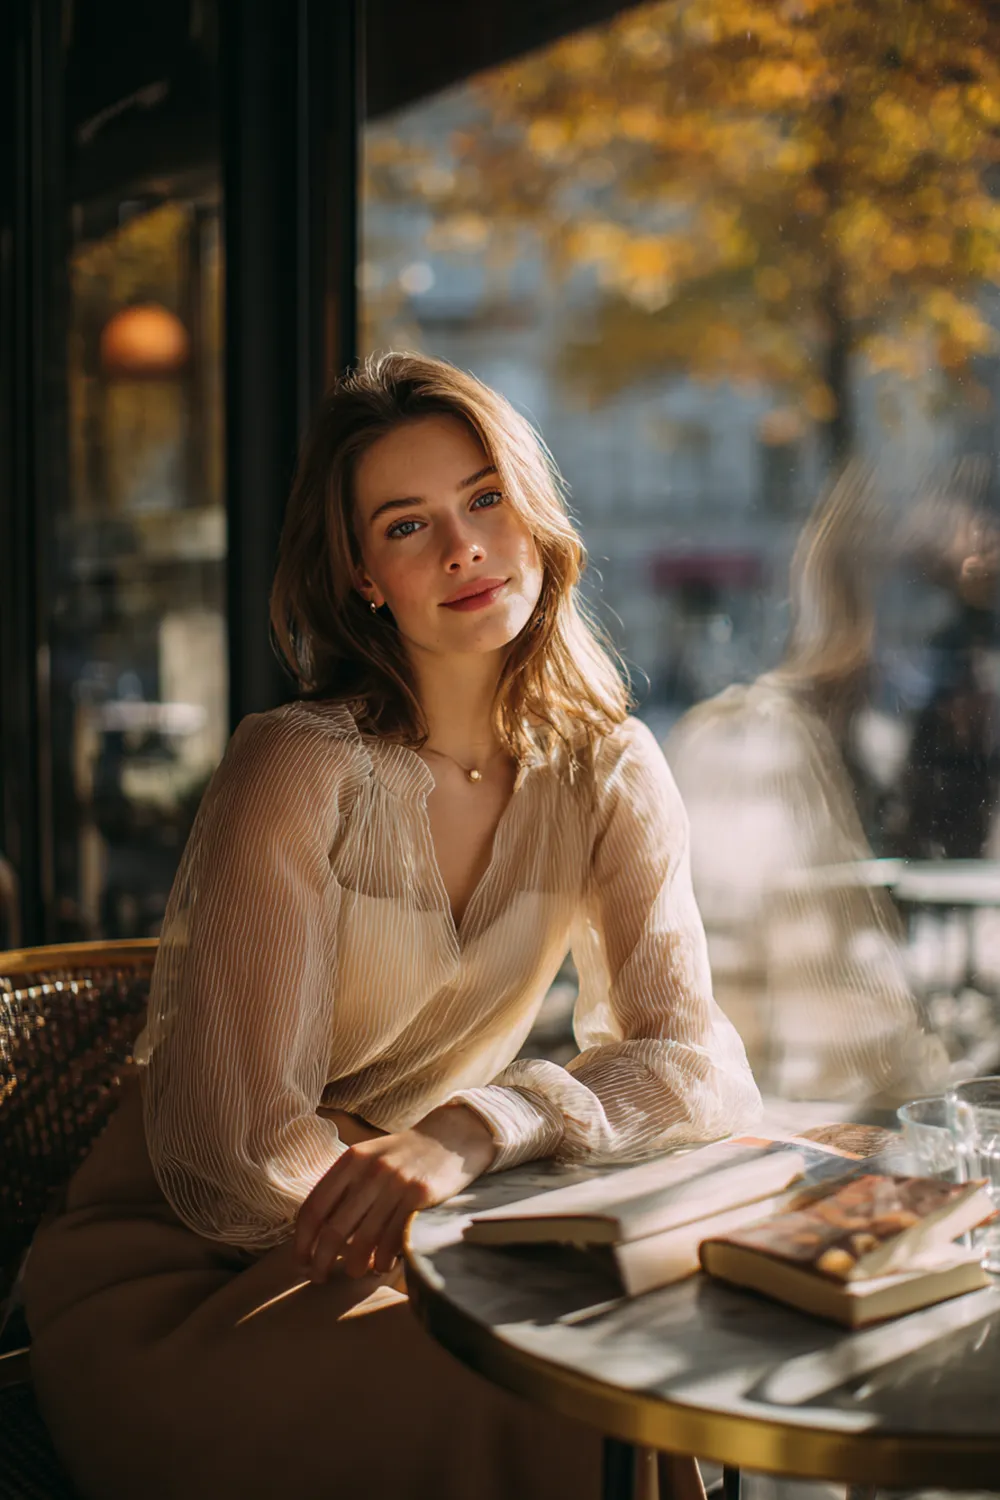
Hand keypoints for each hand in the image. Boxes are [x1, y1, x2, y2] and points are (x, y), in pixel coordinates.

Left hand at [294, 1105, 495, 1282]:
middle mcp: (370, 1171)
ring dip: (354, 1266)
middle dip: (321, 1262)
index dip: (301, 1241)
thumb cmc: (404, 1156)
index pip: (313, 1208)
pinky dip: (382, 1261)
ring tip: (354, 1272)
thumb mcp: (369, 1158)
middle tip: (319, 1277)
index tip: (300, 1261)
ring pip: (363, 1241)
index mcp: (351, 1161)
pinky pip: (392, 1241)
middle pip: (334, 1230)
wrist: (451, 1139)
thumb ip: (345, 1187)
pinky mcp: (419, 1197)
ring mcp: (395, 1184)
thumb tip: (316, 1233)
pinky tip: (382, 1264)